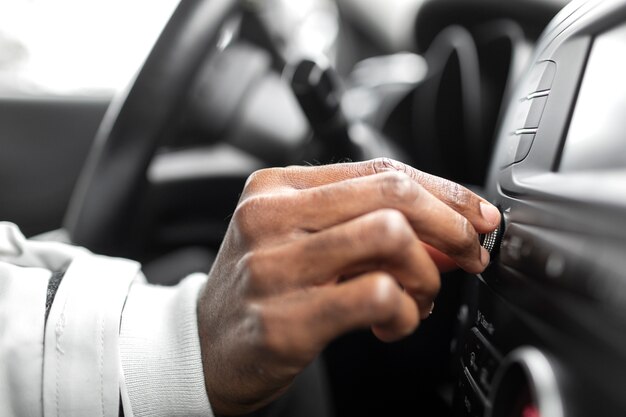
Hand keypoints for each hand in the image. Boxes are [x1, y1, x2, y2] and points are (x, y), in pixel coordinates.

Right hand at [197, 158, 499, 414]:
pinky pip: (376, 294)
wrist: (204, 347)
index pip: (379, 169)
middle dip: (450, 225)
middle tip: (469, 255)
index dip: (443, 191)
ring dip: (426, 274)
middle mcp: (271, 217)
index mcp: (277, 187)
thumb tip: (447, 234)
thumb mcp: (303, 241)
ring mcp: (274, 267)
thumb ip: (367, 229)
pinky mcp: (285, 319)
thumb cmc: (261, 289)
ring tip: (417, 298)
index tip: (476, 217)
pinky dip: (404, 310)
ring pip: (390, 237)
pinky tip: (392, 323)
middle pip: (391, 195)